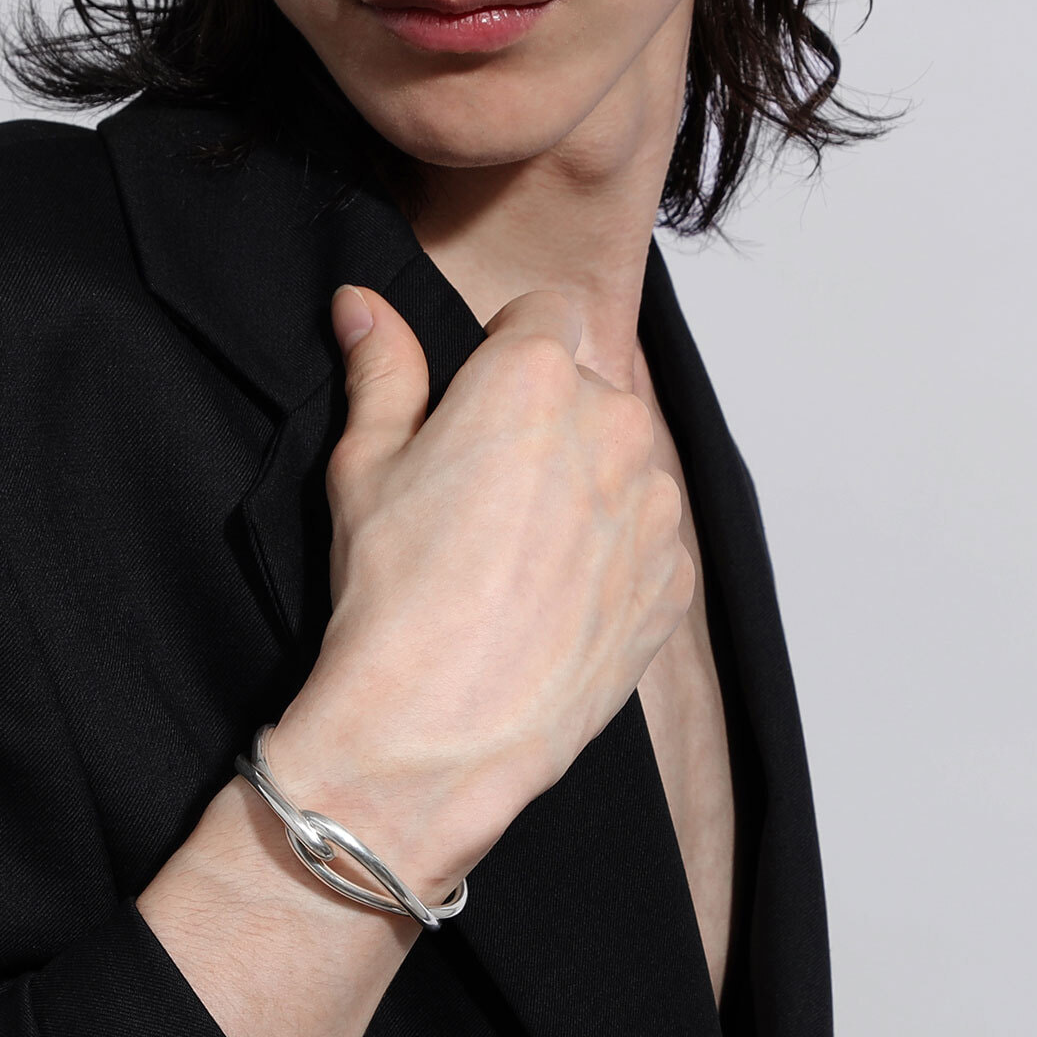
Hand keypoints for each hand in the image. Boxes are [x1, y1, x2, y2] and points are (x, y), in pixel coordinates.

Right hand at [265, 283, 695, 899]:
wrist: (436, 732)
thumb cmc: (393, 601)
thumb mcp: (364, 468)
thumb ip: (381, 371)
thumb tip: (362, 304)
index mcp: (535, 377)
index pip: (546, 310)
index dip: (507, 349)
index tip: (480, 401)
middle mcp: (615, 426)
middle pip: (590, 389)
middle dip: (547, 423)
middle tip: (484, 496)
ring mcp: (656, 507)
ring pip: (625, 466)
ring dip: (587, 489)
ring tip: (516, 560)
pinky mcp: (674, 578)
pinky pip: (646, 542)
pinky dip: (610, 560)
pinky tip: (549, 604)